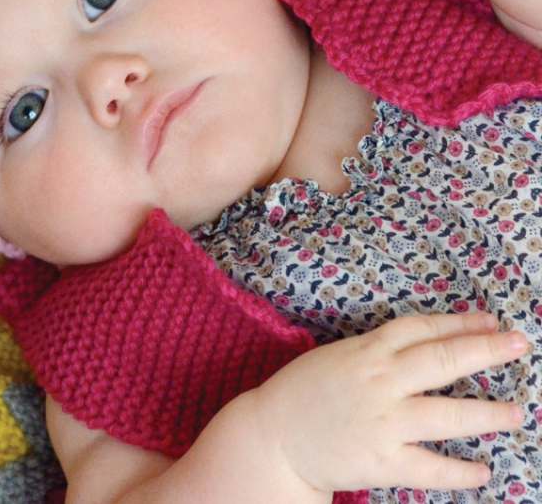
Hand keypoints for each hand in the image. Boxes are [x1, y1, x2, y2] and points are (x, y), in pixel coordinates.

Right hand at [250, 310, 526, 494]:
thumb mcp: (339, 355)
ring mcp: (384, 421)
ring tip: (517, 412)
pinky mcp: (382, 461)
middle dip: (486, 350)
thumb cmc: (303, 392)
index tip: (490, 319)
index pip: (422, 328)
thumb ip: (377, 351)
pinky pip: (430, 468)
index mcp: (368, 350)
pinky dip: (460, 471)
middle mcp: (381, 380)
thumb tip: (422, 346)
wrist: (273, 436)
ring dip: (486, 413)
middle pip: (443, 360)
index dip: (459, 321)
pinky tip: (483, 471)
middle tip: (520, 343)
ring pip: (446, 415)